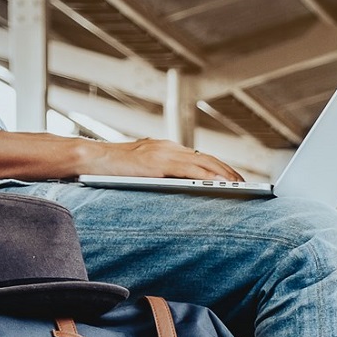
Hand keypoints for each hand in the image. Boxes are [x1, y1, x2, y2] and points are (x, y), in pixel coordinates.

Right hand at [77, 137, 243, 181]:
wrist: (90, 158)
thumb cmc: (110, 170)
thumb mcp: (140, 171)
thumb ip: (159, 175)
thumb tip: (176, 188)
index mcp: (165, 149)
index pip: (199, 158)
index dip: (219, 168)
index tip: (234, 179)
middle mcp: (168, 147)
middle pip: (207, 158)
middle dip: (229, 171)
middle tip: (247, 184)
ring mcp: (163, 152)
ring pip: (203, 162)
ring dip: (224, 174)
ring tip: (240, 186)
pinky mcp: (158, 162)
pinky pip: (189, 169)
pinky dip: (207, 176)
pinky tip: (219, 185)